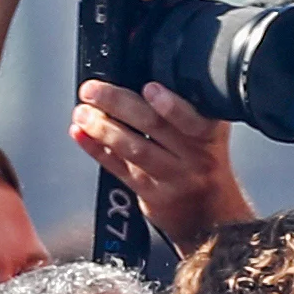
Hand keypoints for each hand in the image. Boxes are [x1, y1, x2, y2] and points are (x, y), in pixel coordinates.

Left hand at [70, 81, 253, 254]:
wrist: (213, 215)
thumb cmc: (203, 163)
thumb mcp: (207, 135)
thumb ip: (183, 111)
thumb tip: (133, 78)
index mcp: (209, 134)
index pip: (193, 118)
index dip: (171, 104)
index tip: (150, 88)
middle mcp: (196, 157)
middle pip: (155, 127)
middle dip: (118, 104)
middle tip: (92, 91)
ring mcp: (174, 178)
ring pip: (135, 149)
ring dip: (103, 128)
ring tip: (82, 112)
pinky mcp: (154, 196)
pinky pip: (120, 169)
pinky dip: (96, 150)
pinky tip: (80, 135)